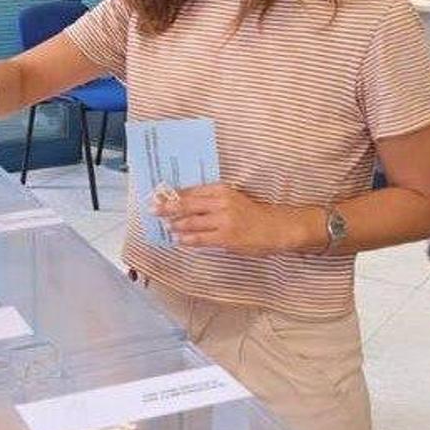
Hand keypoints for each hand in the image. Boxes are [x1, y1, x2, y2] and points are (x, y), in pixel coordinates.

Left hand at [158, 183, 304, 253]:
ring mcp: (223, 220)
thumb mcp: (233, 199)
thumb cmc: (254, 214)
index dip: (174, 194)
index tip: (159, 195)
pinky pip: (200, 238)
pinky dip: (187, 239)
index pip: (192, 191)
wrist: (277, 227)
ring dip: (175, 224)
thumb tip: (186, 205)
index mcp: (222, 190)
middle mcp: (221, 202)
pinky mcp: (226, 237)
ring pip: (191, 222)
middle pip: (187, 203)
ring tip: (165, 226)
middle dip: (167, 207)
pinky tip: (178, 239)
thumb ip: (212, 201)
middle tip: (152, 208)